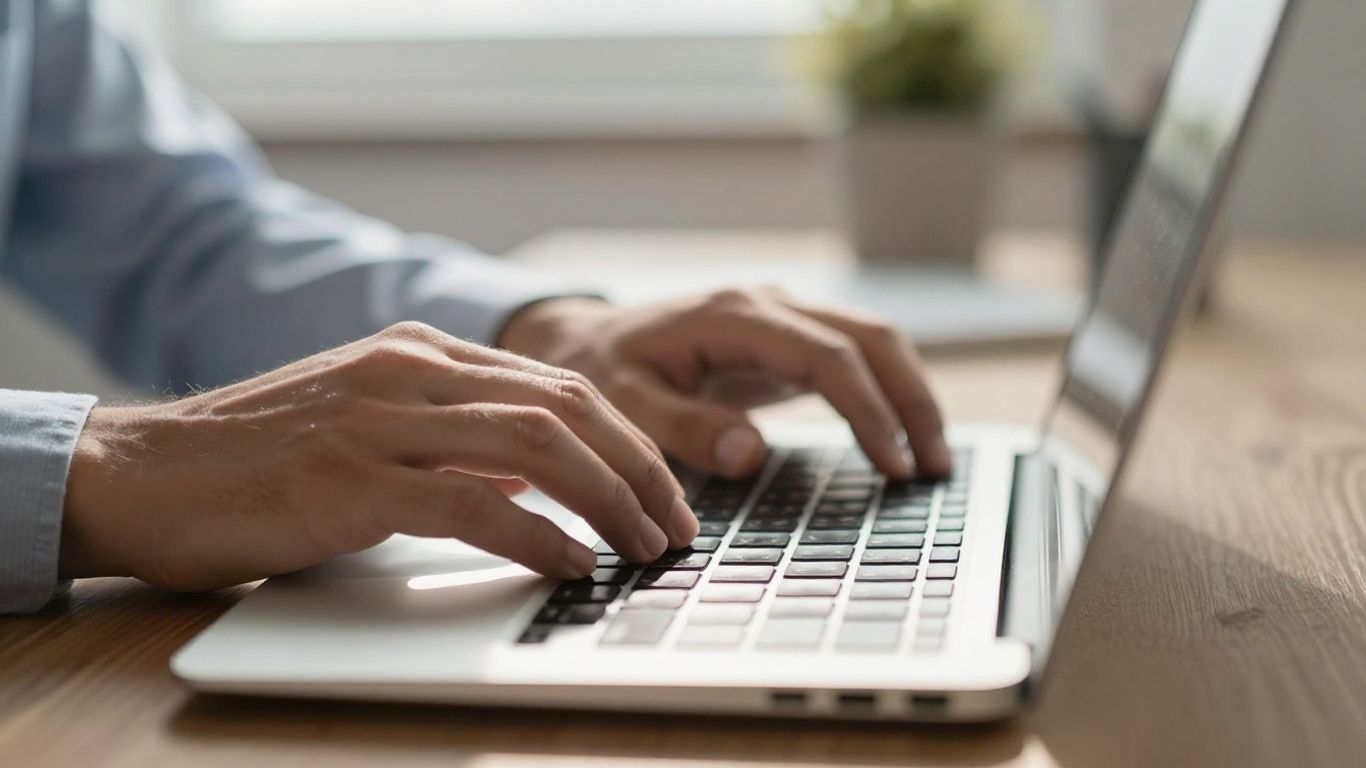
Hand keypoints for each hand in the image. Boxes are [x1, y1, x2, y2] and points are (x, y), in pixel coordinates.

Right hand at [59, 322, 696, 590]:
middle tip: (675, 525)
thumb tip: (536, 480)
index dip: (627, 441)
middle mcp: (412, 372)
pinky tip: (571, 563)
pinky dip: (540, 536)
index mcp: (422, 354)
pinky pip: (475, 504)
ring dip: (608, 502)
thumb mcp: (373, 427)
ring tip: (643, 548)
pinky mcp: (352, 480)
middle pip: (568, 408)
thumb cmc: (262, 459)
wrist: (148, 471)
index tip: (664, 492)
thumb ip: (453, 439)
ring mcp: (383, 420)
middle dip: (639, 470)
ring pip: (538, 446)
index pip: (560, 386)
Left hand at [499, 289, 949, 479]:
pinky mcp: (786, 338)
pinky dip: (886, 390)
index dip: (870, 411)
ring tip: (931, 459)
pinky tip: (900, 435)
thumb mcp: (625, 403)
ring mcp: (782, 316)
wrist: (581, 338)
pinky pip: (854, 354)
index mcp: (736, 317)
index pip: (829, 357)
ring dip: (909, 394)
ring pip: (873, 340)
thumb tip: (750, 454)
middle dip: (911, 400)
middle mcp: (769, 305)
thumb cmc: (602, 371)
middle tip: (933, 468)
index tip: (894, 464)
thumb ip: (684, 428)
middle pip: (870, 338)